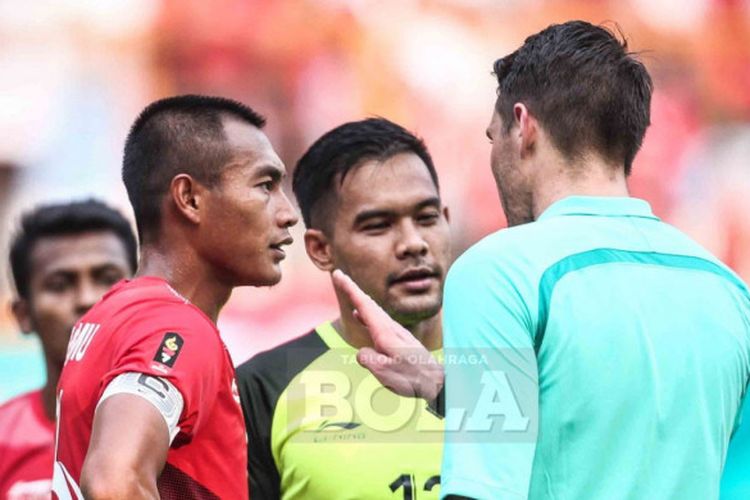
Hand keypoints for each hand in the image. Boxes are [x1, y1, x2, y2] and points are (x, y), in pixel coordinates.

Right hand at [331, 269, 443, 401]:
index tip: (338, 274)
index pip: (364, 304)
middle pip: (368, 302)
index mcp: (385, 332)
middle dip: (352, 288)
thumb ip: (368, 359)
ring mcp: (395, 332)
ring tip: (348, 291)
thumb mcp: (384, 372)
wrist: (436, 380)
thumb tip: (362, 352)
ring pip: (373, 310)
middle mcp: (390, 328)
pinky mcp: (398, 339)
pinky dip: (366, 312)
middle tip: (339, 275)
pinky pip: (377, 320)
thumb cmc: (412, 377)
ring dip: (358, 299)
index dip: (349, 288)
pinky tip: (360, 316)